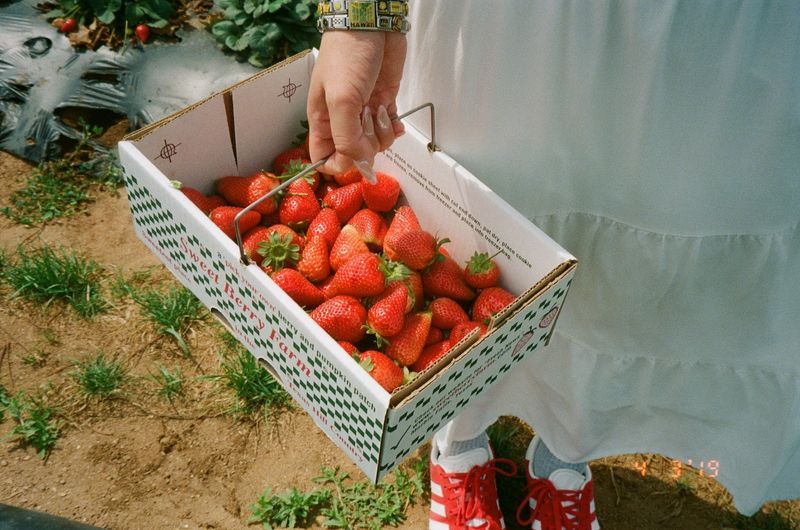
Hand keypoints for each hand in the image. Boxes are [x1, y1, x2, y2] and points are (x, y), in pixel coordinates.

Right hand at [307, 31, 406, 174]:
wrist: (371, 24)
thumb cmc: (348, 57)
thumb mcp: (341, 100)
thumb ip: (347, 136)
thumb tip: (358, 161)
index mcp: (322, 120)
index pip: (324, 158)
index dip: (340, 164)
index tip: (354, 154)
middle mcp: (341, 119)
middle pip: (353, 153)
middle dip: (366, 146)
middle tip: (368, 121)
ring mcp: (363, 112)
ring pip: (374, 143)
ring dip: (382, 134)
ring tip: (380, 110)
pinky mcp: (382, 102)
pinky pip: (389, 129)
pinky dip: (394, 128)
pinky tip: (395, 117)